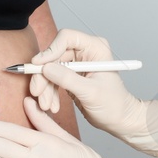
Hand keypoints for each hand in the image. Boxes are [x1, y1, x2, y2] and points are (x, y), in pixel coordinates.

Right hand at [30, 28, 157, 157]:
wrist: (119, 120)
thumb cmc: (114, 104)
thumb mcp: (91, 92)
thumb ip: (68, 79)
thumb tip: (45, 68)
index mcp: (95, 48)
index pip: (66, 38)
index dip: (50, 50)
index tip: (38, 65)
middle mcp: (84, 52)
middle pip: (54, 55)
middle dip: (44, 75)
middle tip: (37, 91)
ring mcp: (76, 64)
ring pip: (50, 69)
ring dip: (45, 87)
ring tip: (46, 105)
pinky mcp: (70, 76)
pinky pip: (52, 80)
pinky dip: (49, 92)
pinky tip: (52, 106)